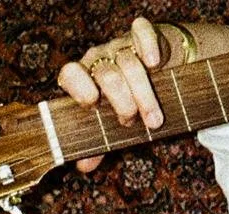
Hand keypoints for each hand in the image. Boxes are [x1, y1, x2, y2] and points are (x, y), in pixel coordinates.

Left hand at [57, 16, 170, 172]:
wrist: (157, 69)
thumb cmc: (129, 100)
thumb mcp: (115, 123)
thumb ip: (99, 143)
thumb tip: (82, 166)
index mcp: (87, 79)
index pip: (71, 74)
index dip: (79, 86)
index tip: (92, 103)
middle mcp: (101, 60)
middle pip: (107, 75)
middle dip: (122, 101)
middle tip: (131, 122)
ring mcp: (122, 47)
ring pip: (129, 63)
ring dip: (143, 94)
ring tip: (154, 121)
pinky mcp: (145, 37)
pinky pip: (142, 31)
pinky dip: (148, 45)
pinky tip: (155, 63)